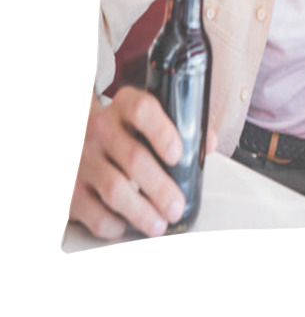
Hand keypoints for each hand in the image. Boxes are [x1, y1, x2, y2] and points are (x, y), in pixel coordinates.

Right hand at [69, 86, 187, 238]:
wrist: (76, 132)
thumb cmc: (126, 128)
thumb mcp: (149, 116)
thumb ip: (182, 126)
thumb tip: (208, 144)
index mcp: (125, 105)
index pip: (142, 110)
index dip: (162, 132)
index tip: (177, 154)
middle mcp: (101, 129)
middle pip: (134, 158)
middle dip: (160, 188)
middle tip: (176, 206)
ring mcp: (83, 158)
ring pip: (115, 189)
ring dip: (141, 212)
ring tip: (159, 224)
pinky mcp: (71, 189)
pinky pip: (93, 212)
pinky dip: (114, 224)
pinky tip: (128, 226)